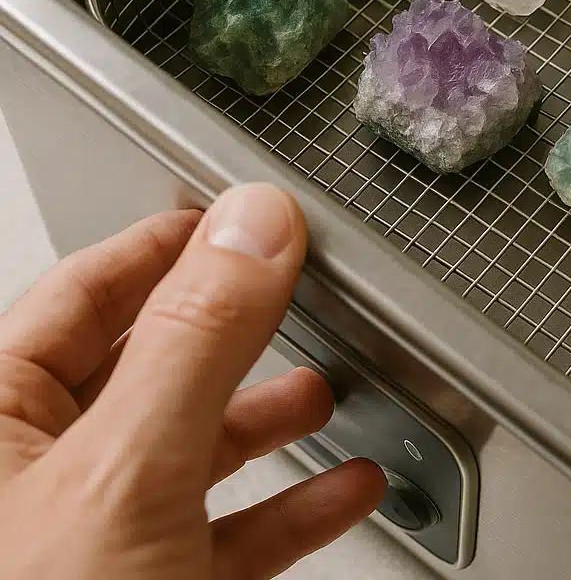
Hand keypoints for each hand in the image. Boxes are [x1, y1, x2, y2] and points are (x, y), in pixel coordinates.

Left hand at [0, 184, 386, 579]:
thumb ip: (197, 340)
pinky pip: (227, 533)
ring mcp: (91, 547)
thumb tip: (254, 226)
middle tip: (289, 287)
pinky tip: (343, 486)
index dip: (160, 245)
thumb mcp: (126, 474)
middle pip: (147, 367)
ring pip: (191, 450)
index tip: (235, 217)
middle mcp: (32, 482)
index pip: (80, 292)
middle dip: (228, 328)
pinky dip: (293, 506)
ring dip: (268, 417)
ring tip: (322, 389)